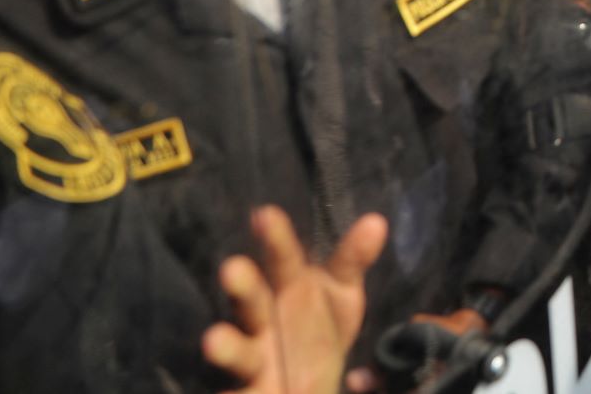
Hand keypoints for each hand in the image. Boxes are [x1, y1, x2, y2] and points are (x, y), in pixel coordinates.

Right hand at [201, 207, 386, 393]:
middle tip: (232, 268)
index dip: (275, 238)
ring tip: (213, 340)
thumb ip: (353, 260)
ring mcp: (255, 358)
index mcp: (288, 287)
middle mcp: (263, 319)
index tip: (264, 214)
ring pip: (238, 352)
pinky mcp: (251, 391)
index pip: (283, 259)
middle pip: (251, 301)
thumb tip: (377, 221)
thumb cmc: (320, 324)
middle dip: (243, 286)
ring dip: (227, 346)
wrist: (311, 383)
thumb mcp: (342, 291)